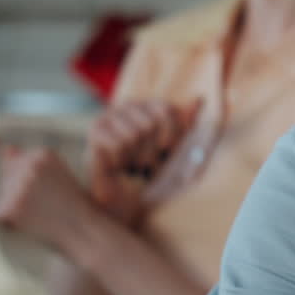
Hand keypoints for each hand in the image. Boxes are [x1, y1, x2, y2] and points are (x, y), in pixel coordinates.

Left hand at [0, 145, 93, 252]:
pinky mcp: (9, 208)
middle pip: (8, 179)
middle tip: (45, 203)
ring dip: (15, 206)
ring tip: (40, 212)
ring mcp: (18, 187)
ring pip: (2, 196)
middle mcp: (29, 167)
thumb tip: (8, 151)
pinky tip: (32, 222)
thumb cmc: (75, 203)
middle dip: (20, 191)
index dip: (29, 179)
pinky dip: (10, 222)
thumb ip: (32, 160)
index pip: (17, 162)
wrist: (84, 228)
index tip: (48, 189)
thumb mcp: (59, 173)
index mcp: (43, 155)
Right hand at [86, 98, 201, 225]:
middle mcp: (129, 105)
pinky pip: (117, 144)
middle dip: (152, 152)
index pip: (167, 110)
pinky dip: (122, 161)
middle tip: (149, 166)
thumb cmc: (152, 168)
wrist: (123, 195)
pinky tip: (119, 166)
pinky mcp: (95, 130)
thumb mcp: (177, 147)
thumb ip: (186, 123)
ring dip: (137, 159)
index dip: (171, 136)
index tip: (168, 152)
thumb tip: (199, 98)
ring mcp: (109, 115)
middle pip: (149, 125)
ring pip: (133, 135)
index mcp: (151, 105)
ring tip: (134, 166)